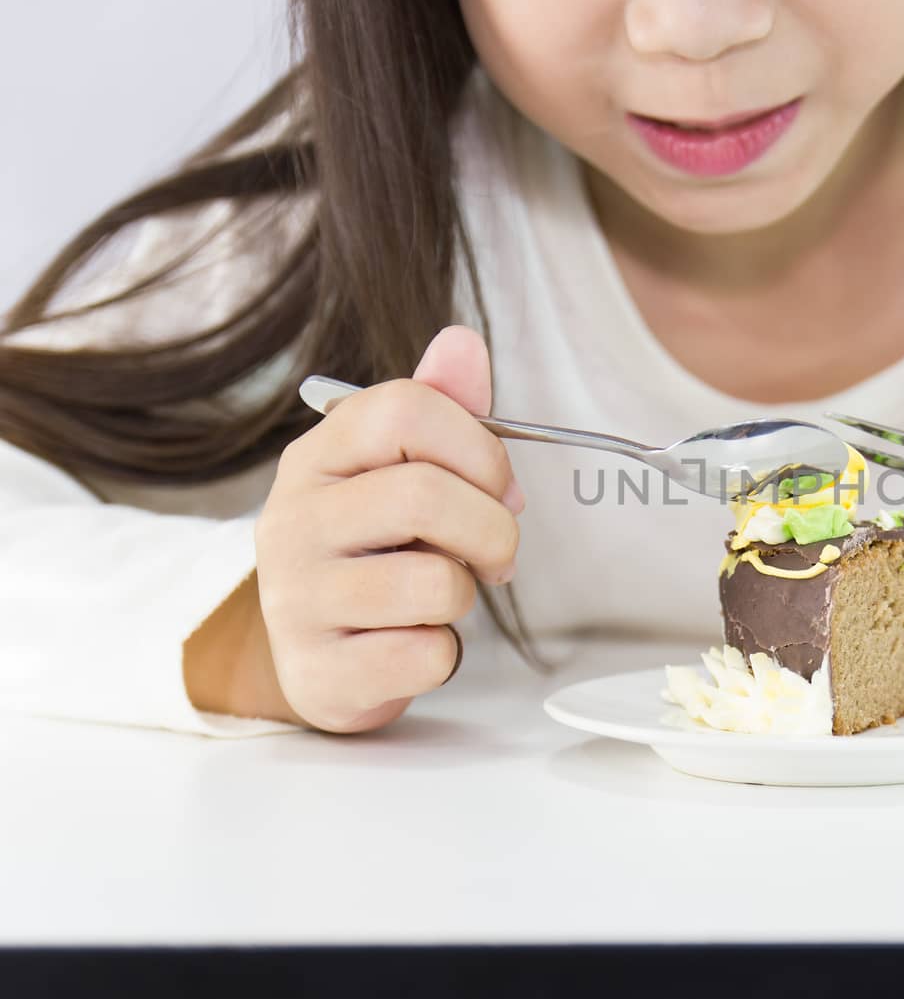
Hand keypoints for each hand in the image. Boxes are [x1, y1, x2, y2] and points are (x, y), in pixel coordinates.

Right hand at [254, 326, 523, 731]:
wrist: (320, 656)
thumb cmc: (377, 551)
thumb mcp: (400, 473)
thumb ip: (439, 408)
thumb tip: (463, 341)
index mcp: (317, 457)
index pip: (405, 411)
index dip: (479, 448)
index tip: (500, 488)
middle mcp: (292, 520)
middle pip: (425, 496)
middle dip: (491, 529)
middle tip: (495, 554)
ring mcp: (296, 599)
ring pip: (433, 584)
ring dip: (464, 595)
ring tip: (439, 597)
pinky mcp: (319, 672)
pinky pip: (423, 656)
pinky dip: (441, 654)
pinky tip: (411, 643)